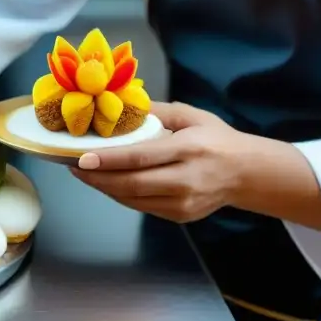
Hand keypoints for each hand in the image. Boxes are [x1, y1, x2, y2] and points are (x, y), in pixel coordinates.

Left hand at [71, 101, 251, 223]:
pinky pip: (142, 207)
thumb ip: (158, 110)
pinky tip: (109, 183)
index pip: (141, 157)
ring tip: (85, 174)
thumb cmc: (217, 139)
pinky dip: (121, 195)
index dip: (108, 160)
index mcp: (189, 149)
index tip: (82, 158)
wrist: (247, 173)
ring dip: (105, 188)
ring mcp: (183, 202)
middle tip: (74, 167)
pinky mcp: (180, 216)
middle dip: (98, 178)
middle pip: (132, 184)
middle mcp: (186, 179)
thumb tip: (123, 104)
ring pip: (133, 199)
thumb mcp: (192, 116)